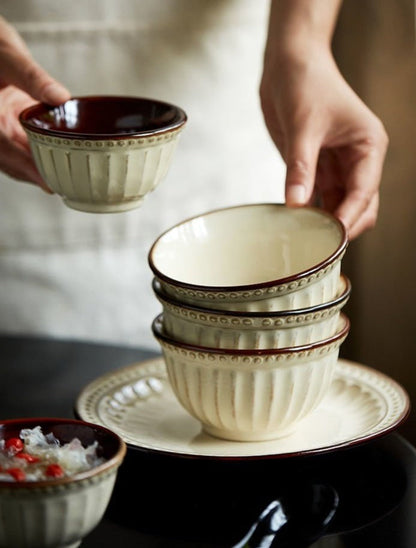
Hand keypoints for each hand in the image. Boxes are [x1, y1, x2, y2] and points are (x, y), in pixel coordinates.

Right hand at [0, 16, 70, 191]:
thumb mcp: (10, 57)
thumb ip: (33, 77)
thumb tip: (61, 97)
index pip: (1, 146)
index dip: (23, 166)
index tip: (46, 182)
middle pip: (8, 160)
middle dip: (34, 176)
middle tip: (64, 188)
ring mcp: (0, 129)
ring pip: (15, 158)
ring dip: (37, 171)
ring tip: (66, 183)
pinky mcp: (9, 127)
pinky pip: (21, 148)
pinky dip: (38, 157)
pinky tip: (60, 163)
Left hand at [260, 1, 388, 239]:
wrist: (289, 63)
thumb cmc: (305, 82)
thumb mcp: (303, 126)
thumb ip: (300, 167)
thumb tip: (296, 205)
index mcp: (368, 146)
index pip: (365, 191)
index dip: (350, 216)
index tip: (332, 238)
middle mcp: (358, 159)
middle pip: (359, 205)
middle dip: (343, 226)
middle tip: (319, 245)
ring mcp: (338, 165)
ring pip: (340, 205)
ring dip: (326, 222)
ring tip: (306, 240)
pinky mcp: (318, 167)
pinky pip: (319, 198)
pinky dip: (311, 212)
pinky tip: (296, 225)